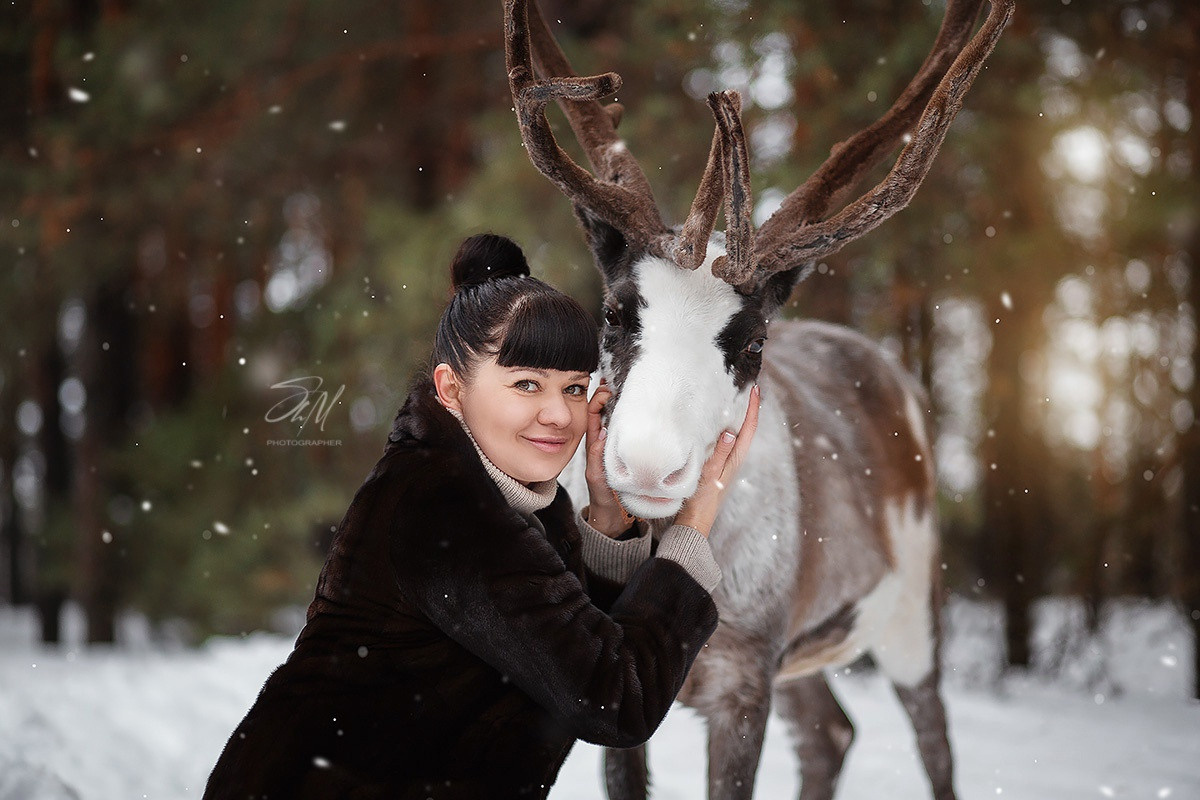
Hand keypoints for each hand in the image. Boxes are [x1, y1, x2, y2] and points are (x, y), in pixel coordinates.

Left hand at [583, 379, 635, 536]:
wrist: (613, 515)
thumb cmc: (603, 496)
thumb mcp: (597, 478)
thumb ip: (598, 459)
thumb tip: (602, 434)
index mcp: (595, 444)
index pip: (593, 414)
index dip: (597, 398)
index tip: (606, 388)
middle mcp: (606, 441)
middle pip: (607, 411)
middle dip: (611, 393)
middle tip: (619, 379)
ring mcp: (618, 446)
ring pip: (619, 418)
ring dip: (623, 402)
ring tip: (632, 387)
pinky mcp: (629, 452)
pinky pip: (630, 430)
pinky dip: (634, 417)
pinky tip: (645, 410)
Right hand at [674, 384, 760, 536]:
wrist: (694, 523)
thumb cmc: (701, 502)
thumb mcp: (709, 477)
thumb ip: (719, 455)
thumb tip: (731, 432)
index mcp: (734, 460)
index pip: (748, 429)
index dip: (753, 409)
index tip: (755, 389)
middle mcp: (733, 460)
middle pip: (745, 429)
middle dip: (748, 409)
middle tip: (748, 389)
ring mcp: (725, 464)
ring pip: (736, 435)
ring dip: (738, 418)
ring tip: (735, 400)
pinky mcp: (715, 467)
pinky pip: (724, 442)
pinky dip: (724, 429)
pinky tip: (716, 425)